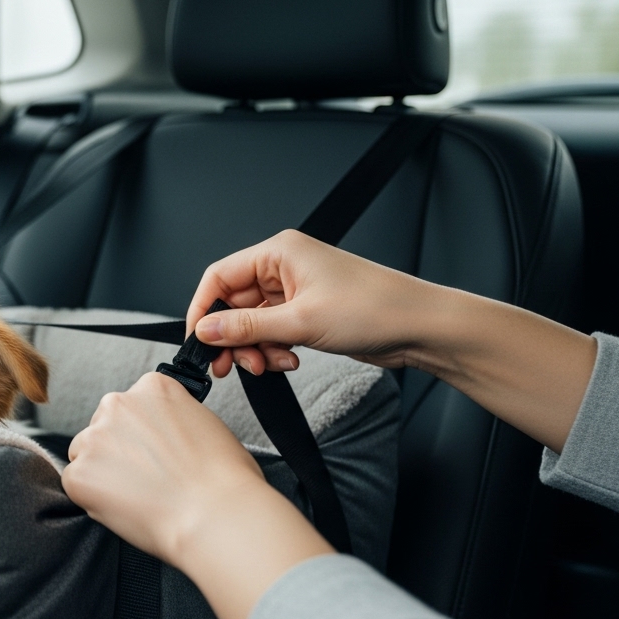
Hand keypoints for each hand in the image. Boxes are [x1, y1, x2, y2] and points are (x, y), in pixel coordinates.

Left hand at [62, 372, 333, 618]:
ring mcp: (94, 438)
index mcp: (153, 388)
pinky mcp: (79, 473)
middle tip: (145, 479)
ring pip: (86, 455)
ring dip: (103, 473)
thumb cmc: (223, 480)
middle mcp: (118, 404)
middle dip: (117, 451)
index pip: (132, 407)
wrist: (215, 515)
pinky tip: (125, 507)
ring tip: (139, 496)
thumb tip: (161, 436)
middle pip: (104, 427)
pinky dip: (94, 499)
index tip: (152, 453)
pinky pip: (77, 485)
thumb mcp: (206, 425)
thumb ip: (173, 421)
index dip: (141, 436)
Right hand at [188, 229, 595, 452]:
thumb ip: (246, 327)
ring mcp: (296, 291)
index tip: (199, 340)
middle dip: (232, 337)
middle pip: (233, 303)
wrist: (420, 327)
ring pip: (252, 322)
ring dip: (255, 347)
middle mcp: (284, 268)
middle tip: (231, 365)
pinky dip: (273, 349)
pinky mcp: (307, 312)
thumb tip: (205, 331)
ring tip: (271, 363)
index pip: (219, 277)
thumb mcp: (300, 321)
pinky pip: (272, 332)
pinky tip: (289, 359)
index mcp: (279, 253)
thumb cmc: (375, 308)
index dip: (203, 310)